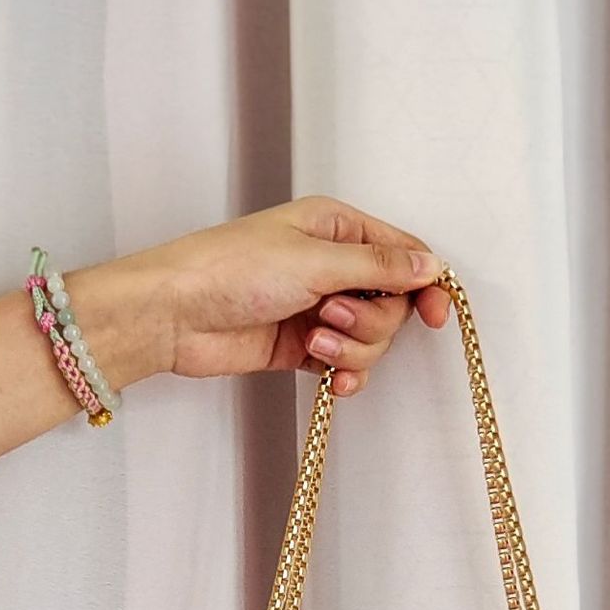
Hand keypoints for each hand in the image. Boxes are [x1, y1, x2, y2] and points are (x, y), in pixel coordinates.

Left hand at [70, 196, 452, 396]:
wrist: (174, 315)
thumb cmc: (230, 269)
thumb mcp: (314, 260)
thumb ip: (378, 266)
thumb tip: (431, 264)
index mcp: (336, 228)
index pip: (403, 254)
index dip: (425, 285)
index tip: (434, 316)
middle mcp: (332, 266)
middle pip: (391, 303)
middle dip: (371, 321)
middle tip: (331, 318)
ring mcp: (318, 308)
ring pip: (372, 337)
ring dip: (352, 348)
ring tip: (314, 343)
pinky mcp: (304, 346)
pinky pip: (347, 364)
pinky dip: (345, 374)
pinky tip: (332, 381)